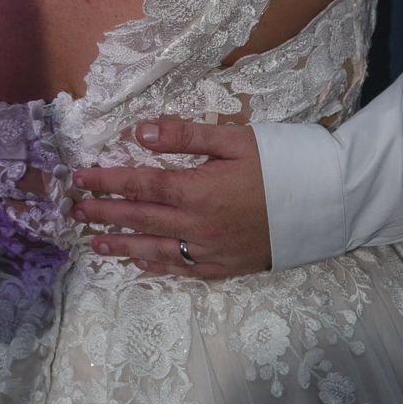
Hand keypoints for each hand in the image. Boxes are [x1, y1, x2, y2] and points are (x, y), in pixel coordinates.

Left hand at [70, 118, 270, 278]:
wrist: (328, 203)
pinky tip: (140, 263)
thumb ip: (185, 138)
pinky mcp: (226, 267)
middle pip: (141, 219)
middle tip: (75, 212)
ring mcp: (211, 251)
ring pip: (156, 250)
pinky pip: (183, 270)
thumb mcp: (235, 139)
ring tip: (95, 243)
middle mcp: (198, 226)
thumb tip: (139, 133)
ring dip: (122, 244)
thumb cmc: (284, 162)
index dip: (106, 181)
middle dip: (105, 214)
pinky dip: (157, 266)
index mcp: (197, 190)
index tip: (79, 178)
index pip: (139, 185)